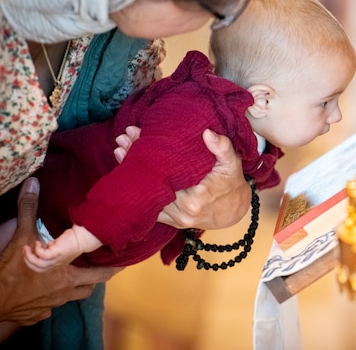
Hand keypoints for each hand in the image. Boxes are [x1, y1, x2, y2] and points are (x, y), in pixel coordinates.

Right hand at [0, 178, 120, 333]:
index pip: (99, 273)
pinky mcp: (34, 317)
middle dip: (94, 280)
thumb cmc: (12, 271)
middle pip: (88, 288)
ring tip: (69, 279)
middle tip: (98, 271)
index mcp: (67, 275)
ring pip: (69, 299)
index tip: (123, 265)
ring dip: (71, 290)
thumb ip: (29, 210)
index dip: (112, 269)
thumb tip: (33, 183)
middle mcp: (63, 293)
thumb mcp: (22, 237)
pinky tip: (41, 293)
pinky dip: (47, 302)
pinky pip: (47, 310)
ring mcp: (49, 307)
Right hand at [23, 240, 72, 272]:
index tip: (28, 254)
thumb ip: (53, 249)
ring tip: (26, 247)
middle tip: (24, 250)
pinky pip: (42, 255)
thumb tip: (48, 245)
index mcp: (56, 265)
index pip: (40, 269)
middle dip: (27, 260)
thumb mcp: (61, 248)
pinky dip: (37, 249)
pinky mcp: (57, 253)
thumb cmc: (72, 241)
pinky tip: (38, 243)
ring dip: (29, 256)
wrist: (83, 238)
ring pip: (37, 263)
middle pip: (37, 268)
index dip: (32, 263)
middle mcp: (56, 265)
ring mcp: (56, 260)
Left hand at [114, 126, 250, 229]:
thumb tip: (207, 133)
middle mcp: (184, 209)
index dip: (148, 151)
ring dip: (132, 173)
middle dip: (135, 158)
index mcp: (197, 194)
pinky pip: (151, 206)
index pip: (165, 170)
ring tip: (120, 150)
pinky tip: (128, 173)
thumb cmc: (231, 181)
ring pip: (148, 195)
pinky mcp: (172, 222)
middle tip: (122, 139)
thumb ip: (222, 147)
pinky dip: (138, 190)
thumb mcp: (232, 162)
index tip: (135, 133)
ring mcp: (177, 218)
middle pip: (153, 181)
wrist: (234, 209)